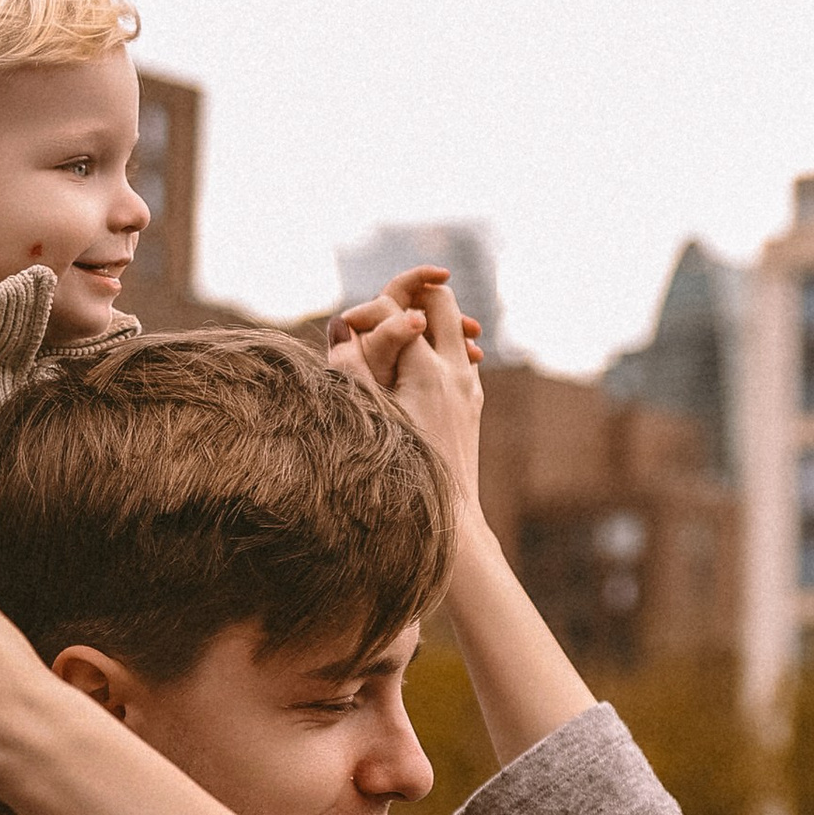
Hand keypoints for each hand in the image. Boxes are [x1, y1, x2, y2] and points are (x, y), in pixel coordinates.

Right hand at [327, 269, 484, 510]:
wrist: (449, 520)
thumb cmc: (400, 475)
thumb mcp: (368, 417)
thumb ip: (351, 369)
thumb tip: (340, 325)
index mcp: (425, 371)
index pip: (397, 309)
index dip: (367, 310)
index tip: (347, 327)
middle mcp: (455, 372)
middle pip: (442, 300)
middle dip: (413, 293)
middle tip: (385, 305)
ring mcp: (469, 386)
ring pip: (457, 326)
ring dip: (431, 320)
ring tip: (401, 328)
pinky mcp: (473, 402)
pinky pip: (460, 355)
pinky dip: (440, 347)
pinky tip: (417, 365)